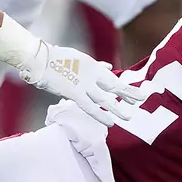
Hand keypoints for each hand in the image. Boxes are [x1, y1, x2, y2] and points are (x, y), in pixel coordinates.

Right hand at [22, 42, 142, 125]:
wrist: (41, 59)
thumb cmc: (57, 59)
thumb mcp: (80, 59)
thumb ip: (96, 65)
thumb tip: (108, 67)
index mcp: (93, 67)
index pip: (112, 79)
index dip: (124, 88)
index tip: (135, 95)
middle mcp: (92, 76)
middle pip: (114, 86)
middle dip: (127, 93)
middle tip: (141, 99)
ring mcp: (84, 85)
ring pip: (105, 98)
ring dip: (117, 107)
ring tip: (129, 115)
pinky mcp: (74, 93)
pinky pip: (89, 107)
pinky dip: (100, 114)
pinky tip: (110, 123)